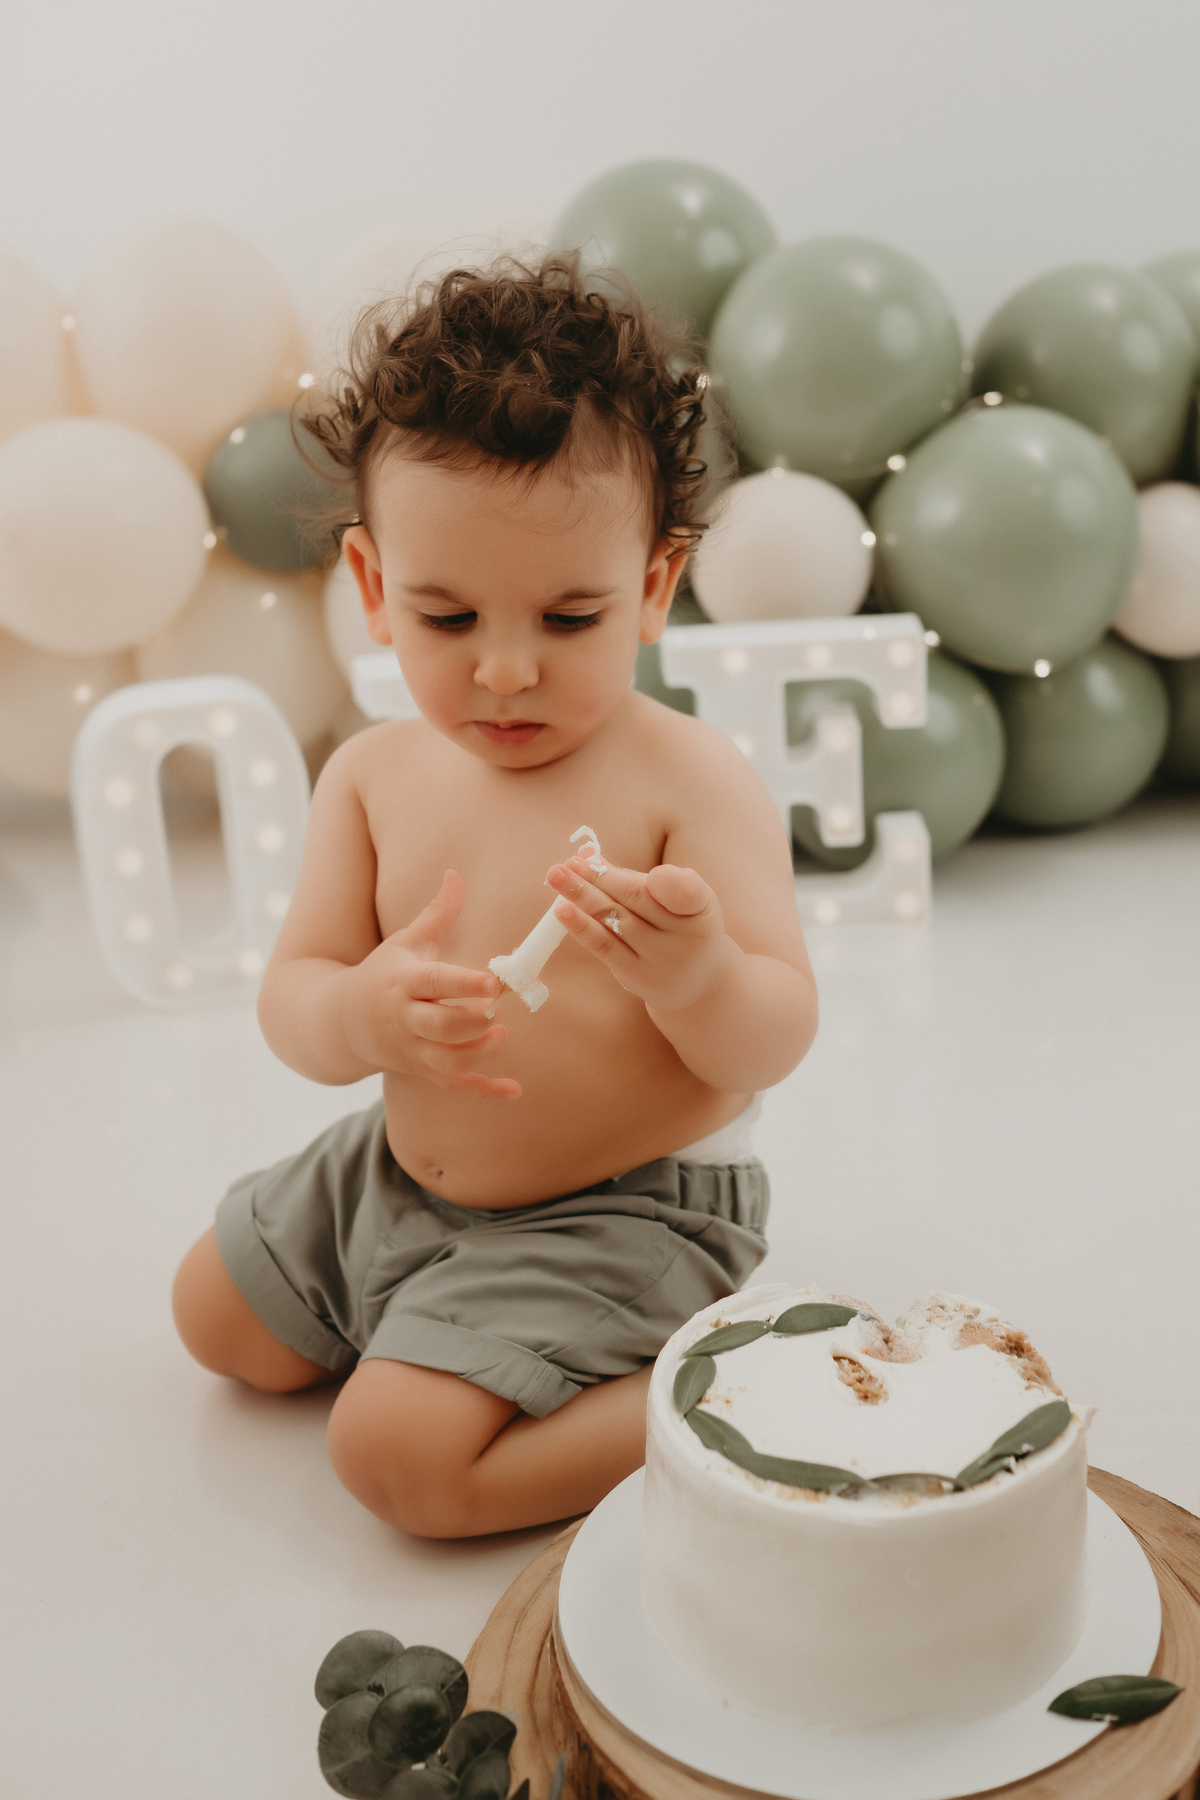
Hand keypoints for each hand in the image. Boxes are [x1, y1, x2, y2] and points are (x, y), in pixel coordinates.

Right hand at [341, 871, 519, 1098]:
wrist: (342, 1021)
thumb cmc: (384, 973)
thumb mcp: (407, 940)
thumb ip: (437, 912)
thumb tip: (456, 873)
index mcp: (405, 982)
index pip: (436, 983)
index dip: (464, 984)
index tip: (492, 981)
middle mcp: (406, 1018)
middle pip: (439, 1027)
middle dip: (470, 1022)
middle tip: (495, 1011)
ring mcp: (412, 1049)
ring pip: (445, 1060)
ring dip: (476, 1054)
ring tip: (500, 1036)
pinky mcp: (421, 1070)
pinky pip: (454, 1085)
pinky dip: (485, 1090)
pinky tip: (514, 1090)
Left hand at [544, 856, 732, 1013]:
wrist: (696, 982)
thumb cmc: (684, 926)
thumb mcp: (684, 899)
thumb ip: (642, 879)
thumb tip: (589, 855)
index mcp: (700, 908)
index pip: (686, 892)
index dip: (670, 882)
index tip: (650, 872)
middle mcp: (683, 936)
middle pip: (637, 899)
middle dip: (600, 876)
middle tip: (571, 860)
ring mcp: (657, 958)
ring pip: (615, 920)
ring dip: (582, 895)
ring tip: (556, 875)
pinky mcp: (634, 975)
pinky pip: (605, 946)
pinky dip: (582, 926)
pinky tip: (562, 909)